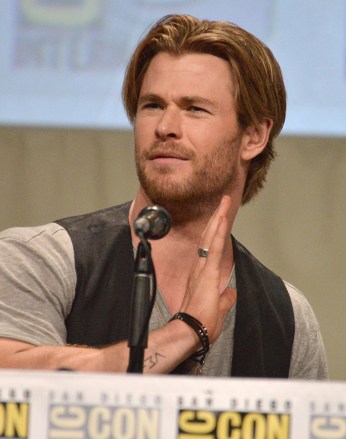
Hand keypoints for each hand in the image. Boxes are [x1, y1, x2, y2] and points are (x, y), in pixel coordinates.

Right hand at [180, 196, 236, 342]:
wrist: (191, 332)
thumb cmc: (202, 323)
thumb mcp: (219, 308)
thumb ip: (225, 298)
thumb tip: (232, 292)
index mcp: (203, 274)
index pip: (210, 247)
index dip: (215, 231)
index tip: (221, 217)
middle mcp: (201, 267)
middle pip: (209, 237)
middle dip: (217, 218)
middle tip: (223, 201)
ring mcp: (203, 268)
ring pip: (211, 238)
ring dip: (218, 219)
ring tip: (224, 202)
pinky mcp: (208, 272)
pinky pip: (214, 248)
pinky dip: (218, 233)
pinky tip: (222, 219)